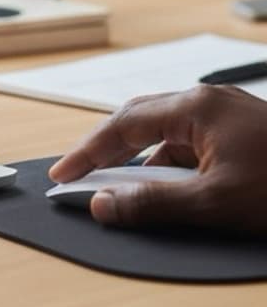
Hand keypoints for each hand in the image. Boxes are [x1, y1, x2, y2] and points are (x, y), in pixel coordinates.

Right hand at [49, 85, 266, 234]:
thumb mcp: (215, 203)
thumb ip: (152, 203)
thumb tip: (104, 205)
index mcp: (195, 106)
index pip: (121, 125)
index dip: (87, 152)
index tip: (63, 174)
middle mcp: (208, 101)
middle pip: (139, 119)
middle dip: (107, 150)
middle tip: (80, 177)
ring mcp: (227, 113)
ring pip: (166, 132)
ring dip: (141, 160)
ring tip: (124, 192)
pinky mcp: (243, 131)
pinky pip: (192, 142)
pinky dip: (171, 165)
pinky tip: (171, 191)